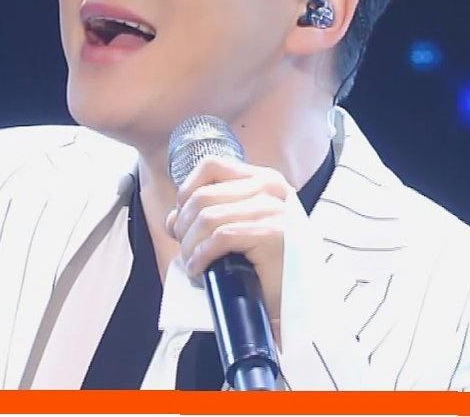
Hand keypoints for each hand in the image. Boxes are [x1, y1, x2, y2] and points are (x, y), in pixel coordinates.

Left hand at [165, 155, 291, 341]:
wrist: (297, 303)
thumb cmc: (266, 268)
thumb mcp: (238, 230)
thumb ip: (208, 215)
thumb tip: (172, 218)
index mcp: (264, 180)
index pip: (211, 166)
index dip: (186, 192)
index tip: (182, 220)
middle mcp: (271, 189)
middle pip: (202, 196)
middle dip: (183, 226)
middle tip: (185, 251)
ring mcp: (274, 210)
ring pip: (207, 218)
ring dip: (190, 245)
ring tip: (192, 264)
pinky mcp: (272, 234)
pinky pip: (220, 237)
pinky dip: (201, 255)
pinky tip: (199, 270)